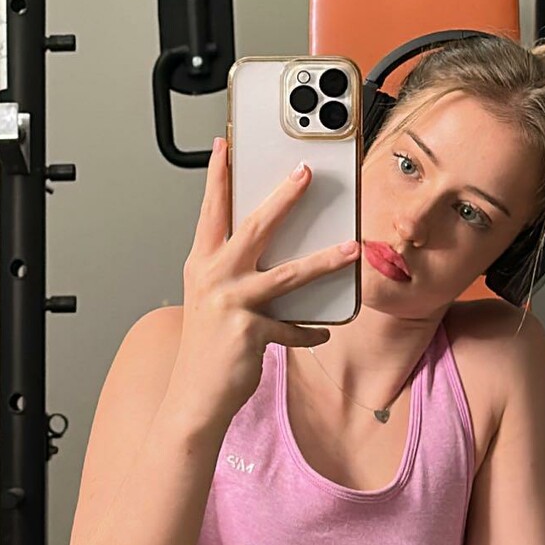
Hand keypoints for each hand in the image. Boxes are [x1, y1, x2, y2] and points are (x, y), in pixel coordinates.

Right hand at [168, 136, 360, 430]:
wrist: (194, 397)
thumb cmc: (206, 347)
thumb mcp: (211, 299)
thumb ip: (234, 271)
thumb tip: (273, 250)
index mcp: (202, 264)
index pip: (211, 211)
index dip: (218, 177)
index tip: (226, 146)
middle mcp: (214, 278)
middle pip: (254, 227)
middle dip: (283, 197)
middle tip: (305, 172)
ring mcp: (231, 304)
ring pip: (287, 274)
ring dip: (324, 260)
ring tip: (351, 250)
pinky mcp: (250, 332)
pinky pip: (292, 326)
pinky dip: (310, 330)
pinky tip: (323, 331)